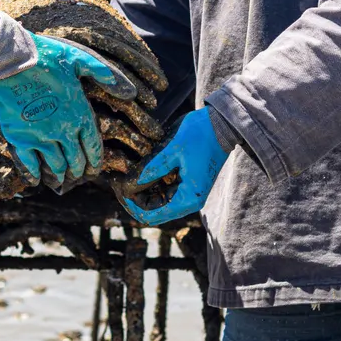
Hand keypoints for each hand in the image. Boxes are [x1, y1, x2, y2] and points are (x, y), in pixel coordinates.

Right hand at [0, 35, 135, 189]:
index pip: (93, 147)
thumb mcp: (80, 59)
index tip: (94, 169)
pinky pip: (29, 166)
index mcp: (80, 114)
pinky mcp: (19, 140)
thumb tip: (131, 93)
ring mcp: (40, 138)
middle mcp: (63, 131)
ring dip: (60, 175)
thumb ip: (105, 75)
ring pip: (55, 166)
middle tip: (78, 175)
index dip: (95, 161)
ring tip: (60, 179)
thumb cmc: (45, 57)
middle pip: (75, 161)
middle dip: (78, 170)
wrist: (9, 61)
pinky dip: (34, 175)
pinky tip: (36, 180)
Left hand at [121, 107, 229, 225]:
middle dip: (134, 199)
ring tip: (125, 176)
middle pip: (154, 211)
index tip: (118, 187)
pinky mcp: (188, 183)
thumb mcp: (172, 150)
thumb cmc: (200, 135)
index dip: (131, 205)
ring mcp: (189, 193)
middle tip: (118, 181)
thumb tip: (129, 183)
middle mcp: (189, 201)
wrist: (222, 124)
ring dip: (142, 192)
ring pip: (158, 202)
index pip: (151, 216)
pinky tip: (140, 172)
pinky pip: (165, 191)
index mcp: (187, 199)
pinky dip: (152, 185)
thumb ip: (151, 168)